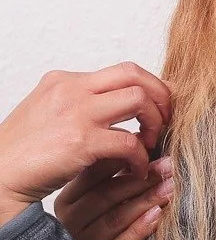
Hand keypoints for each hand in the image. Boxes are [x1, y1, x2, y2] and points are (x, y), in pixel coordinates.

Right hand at [0, 64, 171, 227]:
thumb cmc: (23, 153)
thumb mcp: (51, 113)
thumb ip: (84, 105)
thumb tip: (125, 110)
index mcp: (65, 81)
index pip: (124, 71)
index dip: (151, 86)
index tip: (162, 105)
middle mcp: (71, 90)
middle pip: (136, 75)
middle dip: (162, 96)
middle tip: (167, 119)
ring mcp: (76, 113)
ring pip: (139, 100)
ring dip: (155, 122)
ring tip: (152, 142)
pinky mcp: (80, 141)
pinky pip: (130, 142)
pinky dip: (140, 156)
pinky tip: (137, 168)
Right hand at [55, 157, 173, 239]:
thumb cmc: (107, 230)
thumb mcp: (106, 201)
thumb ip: (119, 175)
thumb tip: (144, 140)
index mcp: (69, 201)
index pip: (94, 175)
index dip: (124, 159)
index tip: (152, 148)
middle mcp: (69, 223)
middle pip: (106, 195)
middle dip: (142, 179)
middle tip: (169, 167)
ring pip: (115, 218)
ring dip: (146, 201)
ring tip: (170, 187)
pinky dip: (140, 229)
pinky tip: (158, 215)